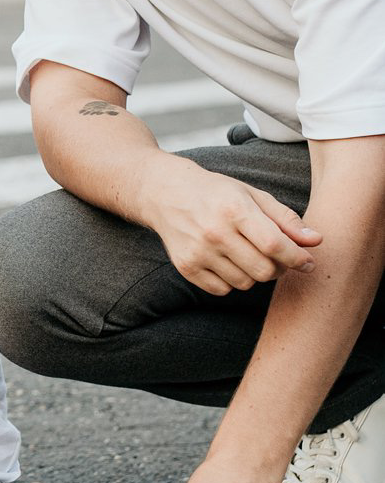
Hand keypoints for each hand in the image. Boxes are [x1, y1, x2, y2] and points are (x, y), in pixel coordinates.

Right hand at [141, 154, 320, 295]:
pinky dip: (231, 281)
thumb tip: (316, 241)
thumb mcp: (253, 196)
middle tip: (275, 257)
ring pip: (246, 283)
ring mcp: (198, 252)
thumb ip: (286, 220)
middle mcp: (214, 232)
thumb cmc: (217, 193)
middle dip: (278, 268)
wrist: (166, 193)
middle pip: (264, 270)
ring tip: (247, 254)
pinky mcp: (186, 267)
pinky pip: (223, 290)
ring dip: (254, 274)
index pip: (275, 245)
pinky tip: (226, 261)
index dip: (298, 258)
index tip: (308, 262)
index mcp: (235, 209)